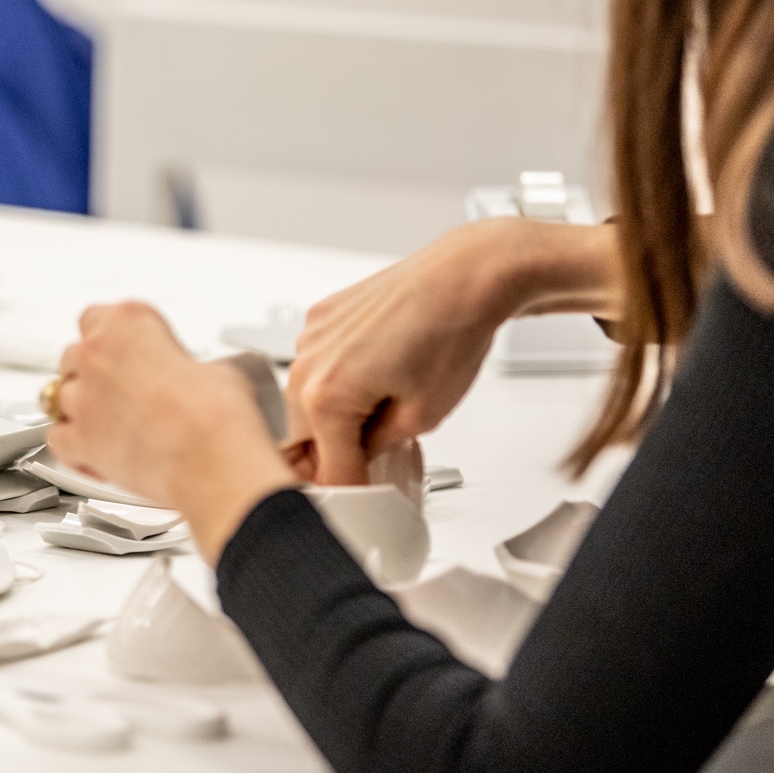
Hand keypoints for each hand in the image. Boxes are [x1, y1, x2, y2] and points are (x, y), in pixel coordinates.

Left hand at [48, 302, 295, 560]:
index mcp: (127, 322)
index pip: (96, 316)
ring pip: (57, 396)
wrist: (209, 456)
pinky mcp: (79, 440)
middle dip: (93, 373)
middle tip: (122, 390)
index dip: (111, 338)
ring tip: (105, 423)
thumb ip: (194, 367)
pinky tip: (93, 454)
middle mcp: (96, 355)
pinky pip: (57, 439)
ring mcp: (82, 398)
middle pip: (74, 356)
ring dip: (78, 407)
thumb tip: (209, 378)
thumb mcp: (220, 369)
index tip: (125, 350)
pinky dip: (71, 447)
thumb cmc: (215, 411)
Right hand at [287, 219, 621, 483]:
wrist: (466, 276)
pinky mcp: (321, 316)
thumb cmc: (453, 331)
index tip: (364, 496)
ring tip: (388, 399)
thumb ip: (377, 448)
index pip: (327, 470)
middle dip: (340, 448)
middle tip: (381, 449)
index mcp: (325, 396)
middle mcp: (307, 363)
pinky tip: (382, 368)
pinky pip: (320, 363)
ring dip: (340, 410)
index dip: (353, 488)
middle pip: (308, 435)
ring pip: (311, 398)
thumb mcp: (422, 418)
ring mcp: (311, 336)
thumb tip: (361, 459)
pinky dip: (343, 375)